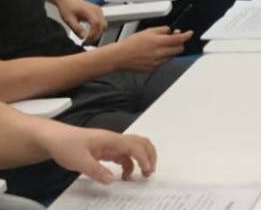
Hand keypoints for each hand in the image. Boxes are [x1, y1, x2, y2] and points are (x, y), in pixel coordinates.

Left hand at [40, 126, 156, 183]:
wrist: (52, 139)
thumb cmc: (66, 146)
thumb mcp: (78, 161)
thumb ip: (96, 171)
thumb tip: (113, 181)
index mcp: (111, 139)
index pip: (134, 146)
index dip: (143, 158)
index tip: (146, 172)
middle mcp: (114, 140)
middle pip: (140, 142)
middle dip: (149, 156)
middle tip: (150, 172)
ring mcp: (110, 145)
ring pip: (134, 149)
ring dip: (141, 160)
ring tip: (141, 176)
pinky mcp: (105, 151)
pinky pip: (123, 156)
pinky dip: (129, 165)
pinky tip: (123, 176)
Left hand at [55, 0, 107, 43]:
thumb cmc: (67, 8)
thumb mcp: (69, 19)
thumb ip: (77, 28)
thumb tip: (84, 37)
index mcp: (89, 11)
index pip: (96, 24)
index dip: (93, 34)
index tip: (86, 40)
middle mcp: (97, 10)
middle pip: (103, 25)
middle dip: (96, 35)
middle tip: (87, 42)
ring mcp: (99, 11)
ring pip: (104, 25)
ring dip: (98, 33)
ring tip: (88, 39)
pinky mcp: (99, 12)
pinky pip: (103, 23)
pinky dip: (99, 29)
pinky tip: (91, 33)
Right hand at [108, 27, 190, 72]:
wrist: (120, 57)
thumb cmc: (131, 44)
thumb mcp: (148, 31)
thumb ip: (163, 30)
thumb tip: (172, 31)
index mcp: (160, 42)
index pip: (179, 39)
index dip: (187, 35)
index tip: (189, 33)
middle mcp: (161, 53)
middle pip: (179, 49)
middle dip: (178, 44)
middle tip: (173, 40)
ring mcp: (158, 63)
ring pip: (171, 56)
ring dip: (170, 51)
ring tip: (158, 48)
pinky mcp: (153, 69)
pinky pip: (163, 63)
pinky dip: (162, 58)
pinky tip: (152, 55)